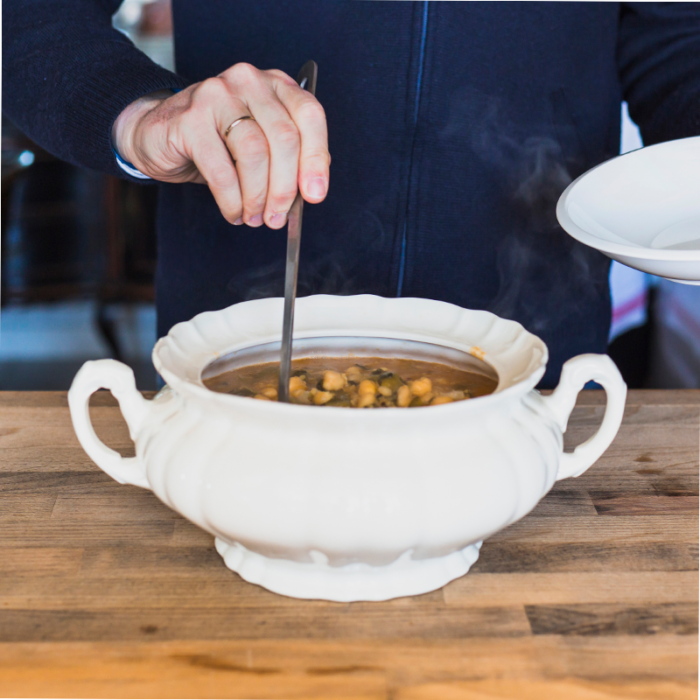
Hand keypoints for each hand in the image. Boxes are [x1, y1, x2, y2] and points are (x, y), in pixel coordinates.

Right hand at [111, 63, 328, 228]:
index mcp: (274, 86)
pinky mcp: (189, 120)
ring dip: (258, 196)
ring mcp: (216, 95)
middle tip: (278, 217)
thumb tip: (310, 190)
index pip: (309, 116)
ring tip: (254, 217)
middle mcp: (248, 82)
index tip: (315, 195)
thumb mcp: (260, 145)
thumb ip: (288, 159)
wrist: (157, 133)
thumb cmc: (216, 142)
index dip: (316, 159)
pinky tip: (233, 212)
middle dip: (285, 188)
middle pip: (284, 138)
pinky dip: (232, 200)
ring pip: (254, 153)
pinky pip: (221, 170)